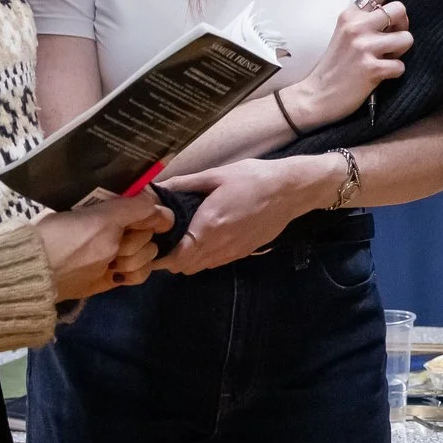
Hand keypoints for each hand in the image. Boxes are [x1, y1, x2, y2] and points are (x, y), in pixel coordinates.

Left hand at [35, 196, 172, 299]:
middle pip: (151, 233)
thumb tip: (167, 214)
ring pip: (150, 254)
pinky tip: (116, 275)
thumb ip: (138, 208)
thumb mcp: (105, 218)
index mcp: (114, 209)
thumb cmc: (73, 239)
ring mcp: (121, 252)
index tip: (142, 224)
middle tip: (114, 247)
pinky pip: (143, 273)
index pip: (149, 207)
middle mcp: (121, 228)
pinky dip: (133, 274)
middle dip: (136, 242)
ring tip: (110, 264)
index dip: (151, 217)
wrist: (45, 274)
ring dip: (133, 260)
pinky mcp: (120, 274)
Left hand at [152, 156, 338, 274]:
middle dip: (171, 260)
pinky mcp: (244, 252)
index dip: (161, 258)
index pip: (177, 257)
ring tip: (182, 241)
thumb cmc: (252, 178)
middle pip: (186, 267)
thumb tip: (156, 187)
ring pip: (201, 267)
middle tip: (163, 242)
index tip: (152, 247)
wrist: (290, 190)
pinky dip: (205, 257)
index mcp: (208, 226)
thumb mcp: (216, 175)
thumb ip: (184, 183)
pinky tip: (206, 240)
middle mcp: (219, 245)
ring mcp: (233, 252)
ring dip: (188, 260)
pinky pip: (217, 262)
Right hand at [287, 0, 419, 129]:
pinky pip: (400, 65)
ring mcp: (363, 47)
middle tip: (391, 40)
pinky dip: (394, 72)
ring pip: (407, 38)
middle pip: (400, 10)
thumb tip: (396, 13)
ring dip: (400, 51)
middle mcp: (356, 26)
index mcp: (350, 15)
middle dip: (403, 26)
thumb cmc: (336, 64)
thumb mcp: (344, 33)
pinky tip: (379, 75)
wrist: (316, 95)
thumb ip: (365, 20)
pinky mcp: (370, 68)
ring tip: (384, 59)